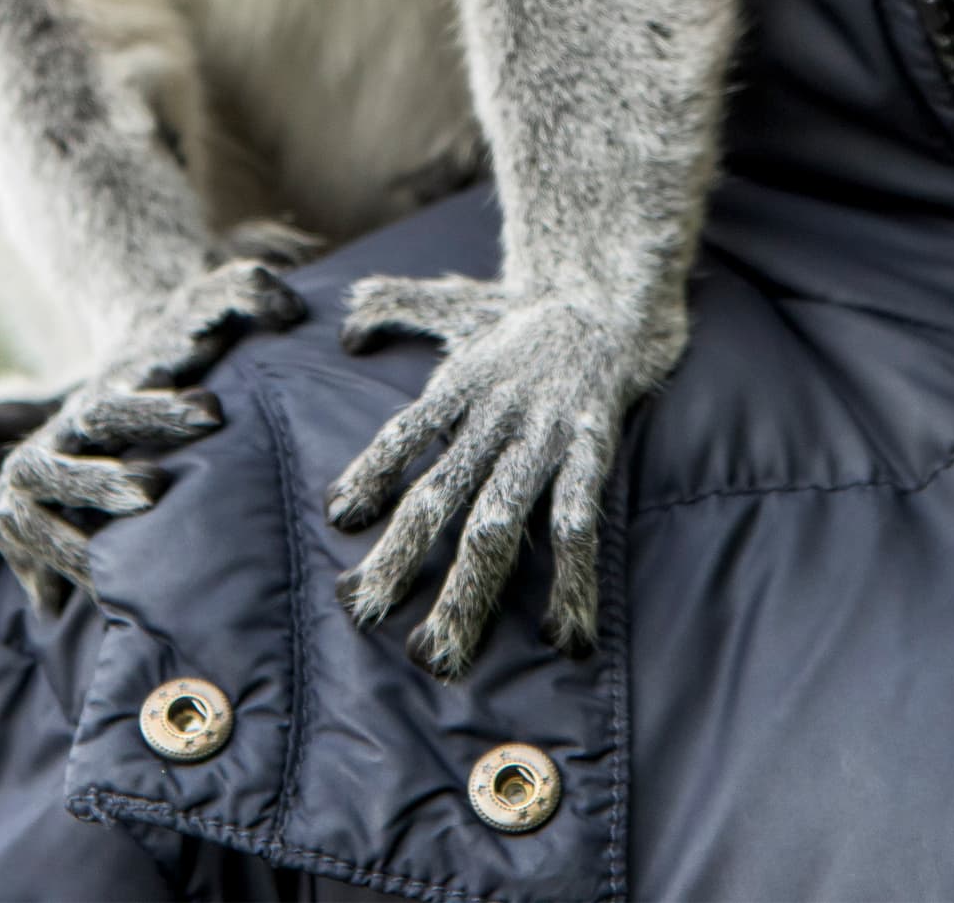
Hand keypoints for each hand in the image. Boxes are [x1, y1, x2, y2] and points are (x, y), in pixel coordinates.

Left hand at [325, 276, 667, 676]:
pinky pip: (576, 526)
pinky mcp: (592, 452)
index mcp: (458, 385)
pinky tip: (563, 634)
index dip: (370, 472)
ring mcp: (543, 438)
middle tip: (361, 611)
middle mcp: (494, 416)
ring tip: (441, 654)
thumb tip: (345, 330)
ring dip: (468, 593)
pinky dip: (570, 583)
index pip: (402, 433)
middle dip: (398, 559)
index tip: (339, 517)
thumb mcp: (455, 304)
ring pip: (495, 527)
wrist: (614, 299)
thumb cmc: (524, 320)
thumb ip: (392, 306)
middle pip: (436, 497)